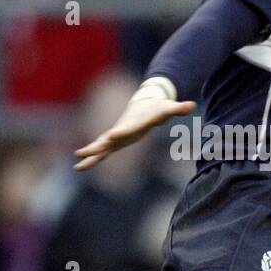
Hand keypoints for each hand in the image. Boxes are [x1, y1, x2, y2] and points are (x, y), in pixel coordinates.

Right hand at [74, 87, 195, 170]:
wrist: (144, 103)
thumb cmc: (157, 108)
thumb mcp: (168, 109)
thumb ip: (178, 108)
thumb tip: (192, 105)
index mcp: (134, 123)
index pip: (127, 128)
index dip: (121, 132)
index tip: (111, 135)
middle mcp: (122, 129)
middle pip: (107, 139)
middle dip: (95, 146)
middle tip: (81, 152)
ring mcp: (116, 135)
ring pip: (101, 147)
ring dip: (90, 155)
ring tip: (77, 165)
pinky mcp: (115, 140)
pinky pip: (102, 151)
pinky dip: (92, 158)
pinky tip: (80, 166)